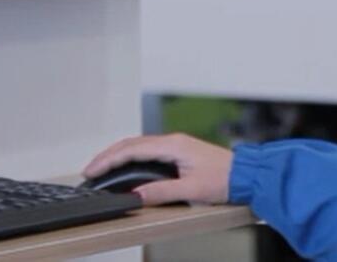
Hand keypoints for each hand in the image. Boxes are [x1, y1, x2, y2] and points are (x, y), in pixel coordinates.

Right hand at [82, 133, 233, 206]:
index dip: (108, 160)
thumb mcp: (191, 190)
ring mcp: (175, 145)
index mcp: (172, 145)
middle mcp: (171, 141)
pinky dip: (130, 157)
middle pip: (130, 145)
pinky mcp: (178, 151)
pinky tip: (125, 166)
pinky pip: (146, 150)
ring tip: (101, 168)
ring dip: (117, 156)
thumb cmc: (225, 179)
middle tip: (90, 170)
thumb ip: (162, 191)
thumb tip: (135, 195)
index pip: (131, 150)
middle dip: (107, 156)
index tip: (93, 170)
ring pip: (137, 146)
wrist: (247, 174)